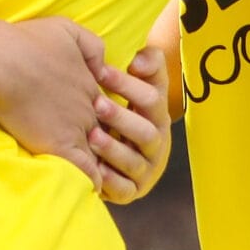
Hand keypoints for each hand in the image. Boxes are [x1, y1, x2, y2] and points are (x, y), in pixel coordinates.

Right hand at [0, 16, 110, 186]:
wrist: (0, 61)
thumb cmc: (26, 41)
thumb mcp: (67, 29)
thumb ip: (92, 45)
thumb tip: (104, 63)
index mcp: (92, 83)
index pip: (109, 110)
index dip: (104, 120)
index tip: (98, 129)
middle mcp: (90, 107)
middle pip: (109, 133)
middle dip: (109, 146)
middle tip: (106, 159)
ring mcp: (77, 127)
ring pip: (101, 155)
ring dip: (101, 165)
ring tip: (100, 178)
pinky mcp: (60, 145)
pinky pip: (87, 171)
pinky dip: (91, 181)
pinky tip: (91, 190)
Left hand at [92, 45, 173, 203]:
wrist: (123, 148)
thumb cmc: (127, 108)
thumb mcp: (141, 83)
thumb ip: (147, 64)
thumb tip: (140, 59)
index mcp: (158, 114)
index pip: (151, 99)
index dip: (127, 85)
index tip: (101, 71)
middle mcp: (156, 142)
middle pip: (146, 133)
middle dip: (121, 118)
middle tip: (97, 104)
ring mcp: (146, 169)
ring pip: (134, 162)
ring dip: (113, 149)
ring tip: (92, 136)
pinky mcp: (132, 191)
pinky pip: (124, 189)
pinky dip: (111, 181)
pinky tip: (94, 169)